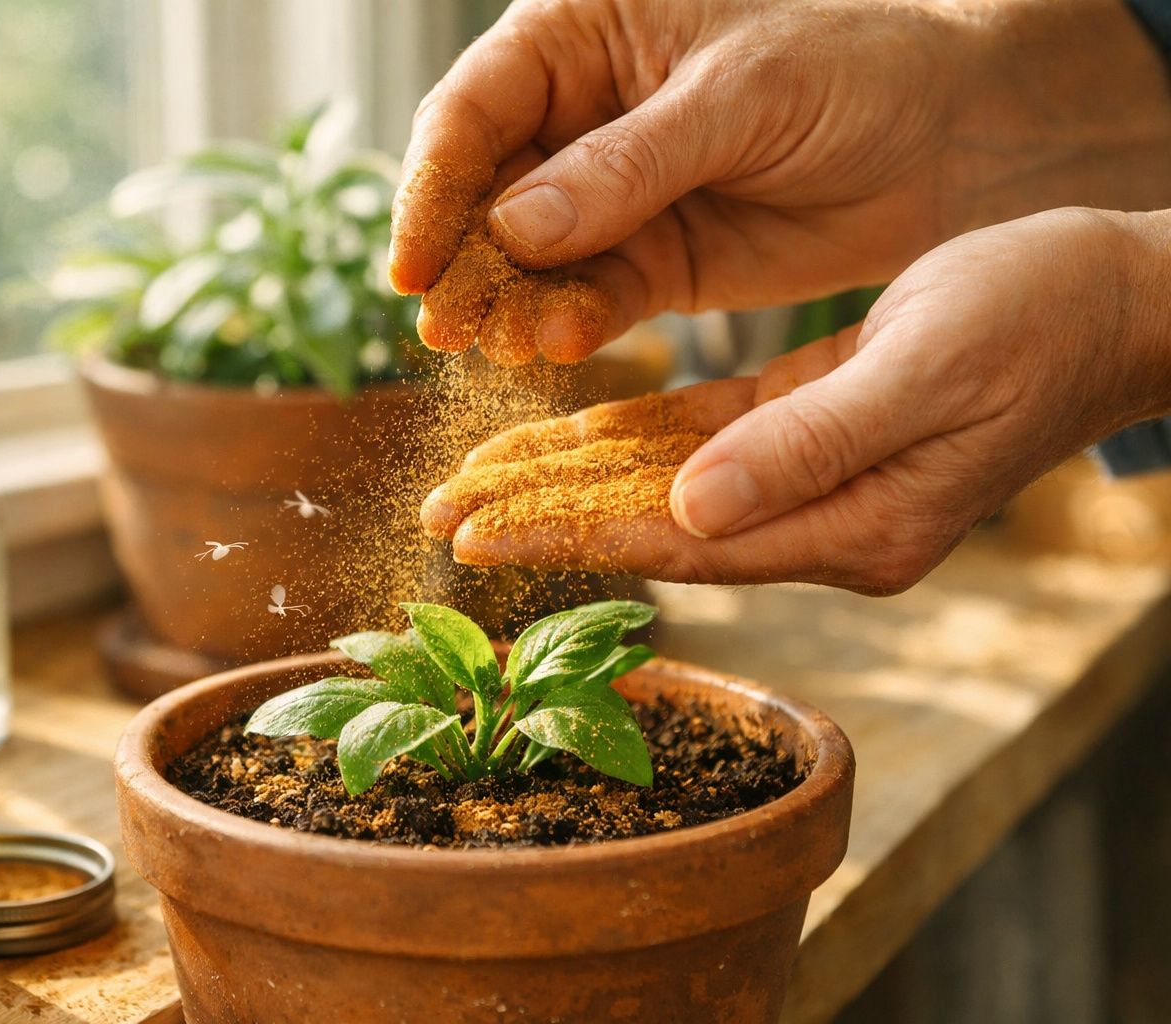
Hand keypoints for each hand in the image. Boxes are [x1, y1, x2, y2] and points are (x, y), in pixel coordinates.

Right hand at [392, 0, 1170, 362]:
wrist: (954, 145)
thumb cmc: (857, 72)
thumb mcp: (742, 98)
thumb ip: (628, 164)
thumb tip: (513, 228)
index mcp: (582, 32)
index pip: (475, 108)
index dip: (433, 185)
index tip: (413, 262)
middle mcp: (579, 116)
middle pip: (483, 191)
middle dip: (462, 260)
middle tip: (445, 324)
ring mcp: (609, 196)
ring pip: (526, 258)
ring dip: (509, 302)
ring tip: (501, 344)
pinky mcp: (648, 262)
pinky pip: (589, 298)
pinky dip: (571, 323)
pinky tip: (561, 343)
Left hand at [420, 208, 1170, 592]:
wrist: (1121, 296)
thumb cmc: (1042, 319)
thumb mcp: (926, 371)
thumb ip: (809, 449)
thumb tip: (689, 514)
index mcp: (855, 530)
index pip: (680, 545)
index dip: (572, 538)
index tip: (477, 538)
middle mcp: (827, 523)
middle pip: (653, 525)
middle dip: (545, 514)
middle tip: (438, 516)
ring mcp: (821, 483)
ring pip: (666, 485)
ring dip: (573, 478)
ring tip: (478, 480)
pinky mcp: (817, 430)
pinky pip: (708, 443)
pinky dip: (638, 437)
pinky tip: (575, 433)